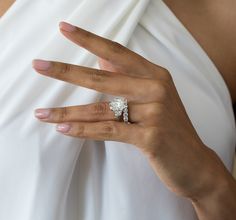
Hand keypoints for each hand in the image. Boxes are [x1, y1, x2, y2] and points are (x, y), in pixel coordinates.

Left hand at [32, 21, 212, 198]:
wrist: (196, 163)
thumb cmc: (171, 130)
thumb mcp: (154, 98)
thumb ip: (128, 76)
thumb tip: (101, 59)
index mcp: (155, 75)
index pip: (117, 52)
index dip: (89, 39)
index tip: (65, 29)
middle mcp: (156, 88)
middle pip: (103, 77)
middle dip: (67, 71)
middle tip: (39, 65)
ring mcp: (155, 113)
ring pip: (102, 108)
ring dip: (68, 112)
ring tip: (42, 114)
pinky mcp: (151, 137)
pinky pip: (109, 131)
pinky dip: (84, 130)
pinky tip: (63, 129)